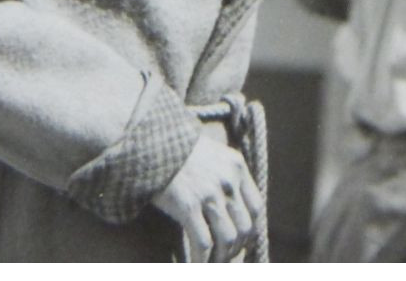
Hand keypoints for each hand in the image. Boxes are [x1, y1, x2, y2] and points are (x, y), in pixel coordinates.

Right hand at [152, 126, 263, 261]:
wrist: (149, 140)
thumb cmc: (177, 149)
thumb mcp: (211, 152)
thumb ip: (224, 172)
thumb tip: (230, 201)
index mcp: (236, 166)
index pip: (256, 206)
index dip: (250, 229)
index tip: (240, 240)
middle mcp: (228, 180)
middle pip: (244, 226)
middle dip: (236, 247)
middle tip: (224, 256)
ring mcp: (209, 194)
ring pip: (227, 238)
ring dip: (221, 257)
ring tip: (212, 264)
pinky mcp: (188, 206)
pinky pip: (203, 243)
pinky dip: (202, 260)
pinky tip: (195, 265)